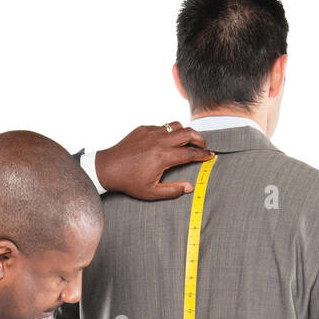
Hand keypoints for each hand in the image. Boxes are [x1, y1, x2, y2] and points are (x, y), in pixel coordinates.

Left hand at [94, 124, 214, 200]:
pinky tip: (168, 142)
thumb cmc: (129, 182)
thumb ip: (172, 190)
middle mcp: (159, 141)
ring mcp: (151, 132)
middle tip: (203, 146)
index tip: (210, 156)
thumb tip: (189, 187)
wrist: (108, 168)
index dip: (203, 155)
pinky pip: (162, 126)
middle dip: (200, 139)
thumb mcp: (151, 192)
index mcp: (163, 157)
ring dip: (185, 132)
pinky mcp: (144, 128)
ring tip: (188, 141)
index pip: (190, 153)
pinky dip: (169, 132)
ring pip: (176, 125)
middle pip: (188, 133)